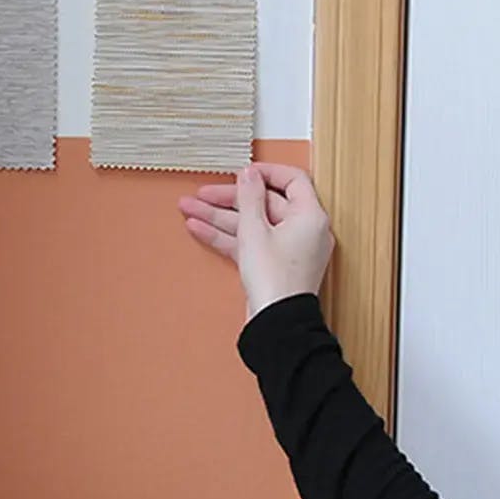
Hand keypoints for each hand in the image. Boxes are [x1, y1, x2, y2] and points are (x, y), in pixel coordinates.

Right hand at [178, 164, 334, 317]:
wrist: (276, 325)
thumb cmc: (275, 282)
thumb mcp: (254, 230)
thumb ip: (249, 198)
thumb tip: (248, 175)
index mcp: (309, 216)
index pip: (292, 180)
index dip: (264, 173)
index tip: (241, 173)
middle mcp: (303, 231)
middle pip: (264, 203)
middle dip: (228, 199)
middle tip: (202, 194)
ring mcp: (287, 249)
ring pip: (251, 224)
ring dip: (219, 217)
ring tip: (190, 209)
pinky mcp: (273, 265)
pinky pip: (249, 243)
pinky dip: (226, 236)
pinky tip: (200, 229)